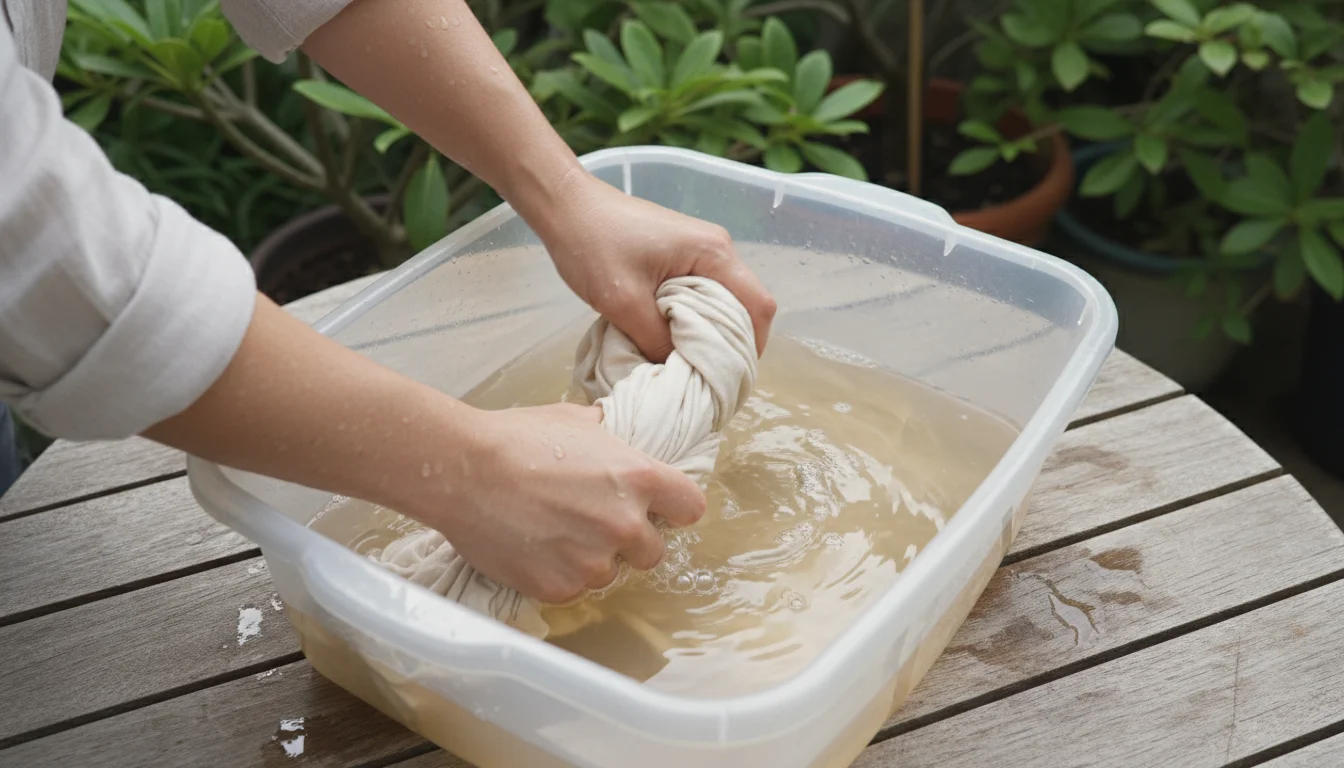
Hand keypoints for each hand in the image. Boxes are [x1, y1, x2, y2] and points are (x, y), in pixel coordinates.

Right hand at [436, 403, 705, 603]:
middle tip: (593, 524)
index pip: (691, 507)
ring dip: (592, 560)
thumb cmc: (514, 438)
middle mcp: (625, 523)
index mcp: (639, 477)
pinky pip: (573, 590)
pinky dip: (558, 576)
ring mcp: (593, 560)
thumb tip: (609, 432)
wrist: (462, 470)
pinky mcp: (559, 587)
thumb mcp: (573, 421)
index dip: (674, 509)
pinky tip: (534, 549)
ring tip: (554, 533)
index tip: (660, 510)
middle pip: (655, 551)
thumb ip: (606, 437)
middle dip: (631, 542)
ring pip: (611, 574)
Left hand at [530, 170, 776, 361]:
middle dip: (728, 345)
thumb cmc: (593, 245)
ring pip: (719, 303)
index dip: (751, 347)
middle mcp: (716, 249)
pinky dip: (690, 320)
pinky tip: (669, 339)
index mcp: (713, 254)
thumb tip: (677, 370)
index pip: (758, 306)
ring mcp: (698, 250)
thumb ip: (657, 340)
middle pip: (743, 307)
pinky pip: (699, 295)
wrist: (565, 206)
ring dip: (706, 334)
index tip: (728, 378)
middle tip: (705, 378)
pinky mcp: (679, 255)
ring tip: (685, 363)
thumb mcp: (624, 302)